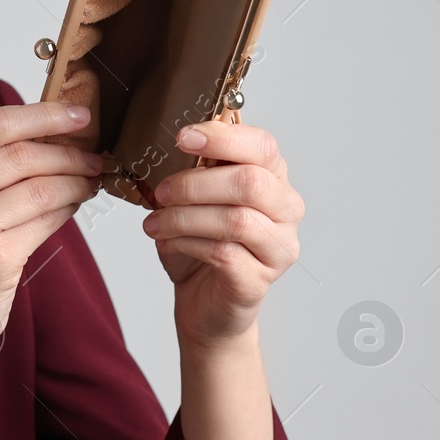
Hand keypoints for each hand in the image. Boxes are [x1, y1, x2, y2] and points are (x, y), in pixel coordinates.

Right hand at [0, 102, 103, 368]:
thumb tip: (49, 130)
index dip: (43, 114)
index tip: (79, 114)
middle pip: (20, 153)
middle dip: (68, 151)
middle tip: (93, 157)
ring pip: (40, 185)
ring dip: (76, 180)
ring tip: (90, 182)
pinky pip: (47, 220)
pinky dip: (69, 209)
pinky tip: (74, 207)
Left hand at [143, 120, 304, 346]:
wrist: (204, 302)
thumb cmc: (201, 245)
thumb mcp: (194, 200)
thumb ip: (195, 171)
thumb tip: (176, 144)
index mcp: (273, 178)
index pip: (262, 146)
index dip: (222, 138)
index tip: (183, 137)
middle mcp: (285, 209)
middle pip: (250, 183)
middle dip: (195, 184)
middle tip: (161, 191)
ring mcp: (278, 246)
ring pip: (235, 220)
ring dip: (184, 217)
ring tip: (154, 223)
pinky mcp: (260, 278)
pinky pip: (223, 253)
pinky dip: (185, 243)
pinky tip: (166, 242)